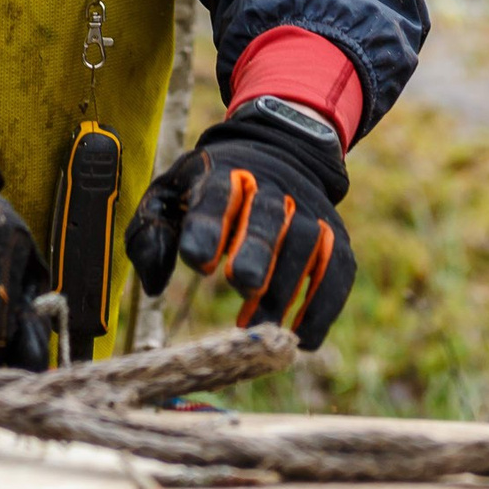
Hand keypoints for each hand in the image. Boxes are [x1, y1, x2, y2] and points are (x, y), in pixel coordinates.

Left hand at [124, 103, 356, 349]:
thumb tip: (155, 285)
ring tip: (259, 328)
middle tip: (243, 286)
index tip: (199, 262)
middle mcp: (272, 185)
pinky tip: (300, 338)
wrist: (279, 150)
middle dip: (258, 249)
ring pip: (306, 242)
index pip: (217, 193)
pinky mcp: (334, 235)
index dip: (209, 226)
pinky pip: (337, 269)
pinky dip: (323, 305)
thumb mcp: (169, 195)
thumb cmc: (209, 188)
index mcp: (223, 171)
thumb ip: (150, 234)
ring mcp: (309, 208)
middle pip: (270, 214)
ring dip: (285, 288)